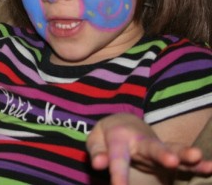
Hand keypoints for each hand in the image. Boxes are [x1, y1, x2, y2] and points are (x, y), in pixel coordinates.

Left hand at [87, 113, 211, 184]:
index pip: (118, 159)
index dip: (118, 174)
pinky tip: (210, 167)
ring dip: (185, 154)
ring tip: (197, 156)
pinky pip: (185, 161)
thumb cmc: (107, 136)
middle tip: (171, 161)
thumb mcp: (96, 139)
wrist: (124, 122)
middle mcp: (142, 142)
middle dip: (161, 154)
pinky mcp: (169, 156)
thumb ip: (97, 152)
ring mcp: (158, 148)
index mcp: (120, 138)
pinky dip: (198, 164)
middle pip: (152, 148)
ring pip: (173, 150)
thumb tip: (98, 164)